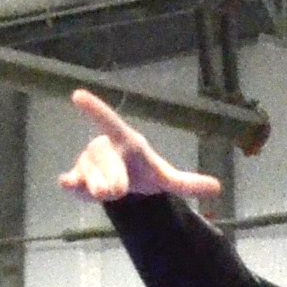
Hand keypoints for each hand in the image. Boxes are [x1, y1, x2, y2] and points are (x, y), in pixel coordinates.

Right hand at [56, 90, 222, 207]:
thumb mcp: (166, 178)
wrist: (126, 182)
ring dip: (101, 189)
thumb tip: (218, 188)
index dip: (95, 109)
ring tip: (112, 190)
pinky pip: (72, 180)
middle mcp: (104, 146)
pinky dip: (71, 183)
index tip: (78, 95)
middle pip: (107, 167)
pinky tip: (68, 183)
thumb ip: (188, 183)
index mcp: (125, 141)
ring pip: (92, 179)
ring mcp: (88, 161)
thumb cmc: (144, 171)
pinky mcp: (77, 176)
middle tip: (122, 191)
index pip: (110, 123)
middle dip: (115, 182)